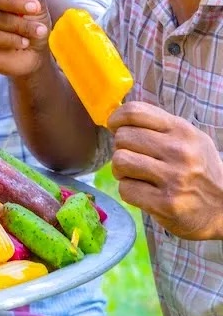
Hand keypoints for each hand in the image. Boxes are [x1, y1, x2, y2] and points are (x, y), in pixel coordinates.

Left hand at [109, 101, 222, 239]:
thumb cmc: (199, 169)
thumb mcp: (189, 139)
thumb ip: (157, 126)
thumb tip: (117, 116)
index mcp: (183, 131)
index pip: (134, 112)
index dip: (116, 118)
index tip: (115, 128)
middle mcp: (180, 152)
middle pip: (122, 137)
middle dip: (121, 148)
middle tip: (133, 159)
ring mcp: (174, 178)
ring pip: (120, 162)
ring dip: (122, 171)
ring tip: (136, 175)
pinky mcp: (165, 203)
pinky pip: (126, 189)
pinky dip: (129, 191)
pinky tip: (144, 193)